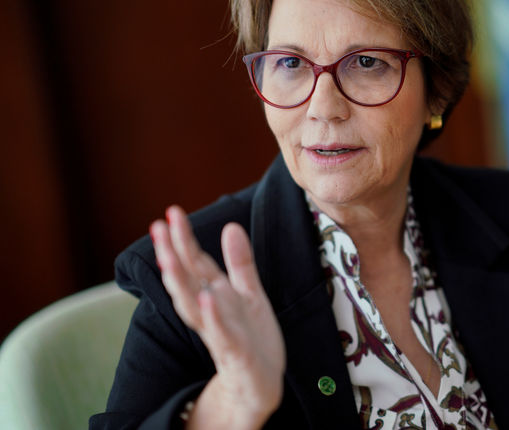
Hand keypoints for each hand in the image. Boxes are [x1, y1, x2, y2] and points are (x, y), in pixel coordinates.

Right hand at [150, 206, 285, 428]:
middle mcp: (210, 312)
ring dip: (180, 282)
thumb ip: (239, 262)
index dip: (183, 238)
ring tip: (168, 257)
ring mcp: (219, 332)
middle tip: (157, 225)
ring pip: (192, 306)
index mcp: (214, 295)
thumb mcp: (249, 293)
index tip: (171, 212)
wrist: (262, 384)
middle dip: (171, 253)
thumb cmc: (252, 338)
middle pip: (185, 280)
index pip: (194, 263)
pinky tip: (208, 297)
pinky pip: (221, 333)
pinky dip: (213, 316)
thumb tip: (230, 225)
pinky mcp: (234, 353)